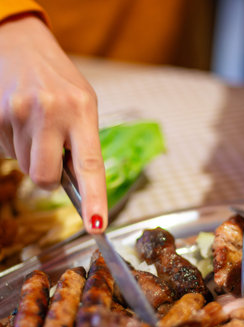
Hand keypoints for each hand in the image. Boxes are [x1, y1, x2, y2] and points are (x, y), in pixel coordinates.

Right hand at [0, 16, 106, 232]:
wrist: (20, 45)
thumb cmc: (58, 81)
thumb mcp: (82, 104)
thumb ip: (83, 142)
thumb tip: (77, 186)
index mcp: (81, 110)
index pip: (90, 164)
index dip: (94, 199)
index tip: (96, 225)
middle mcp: (51, 111)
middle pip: (44, 177)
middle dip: (47, 175)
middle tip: (49, 151)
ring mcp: (20, 113)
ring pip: (25, 167)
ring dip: (30, 155)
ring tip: (34, 125)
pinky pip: (8, 153)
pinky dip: (15, 144)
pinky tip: (19, 121)